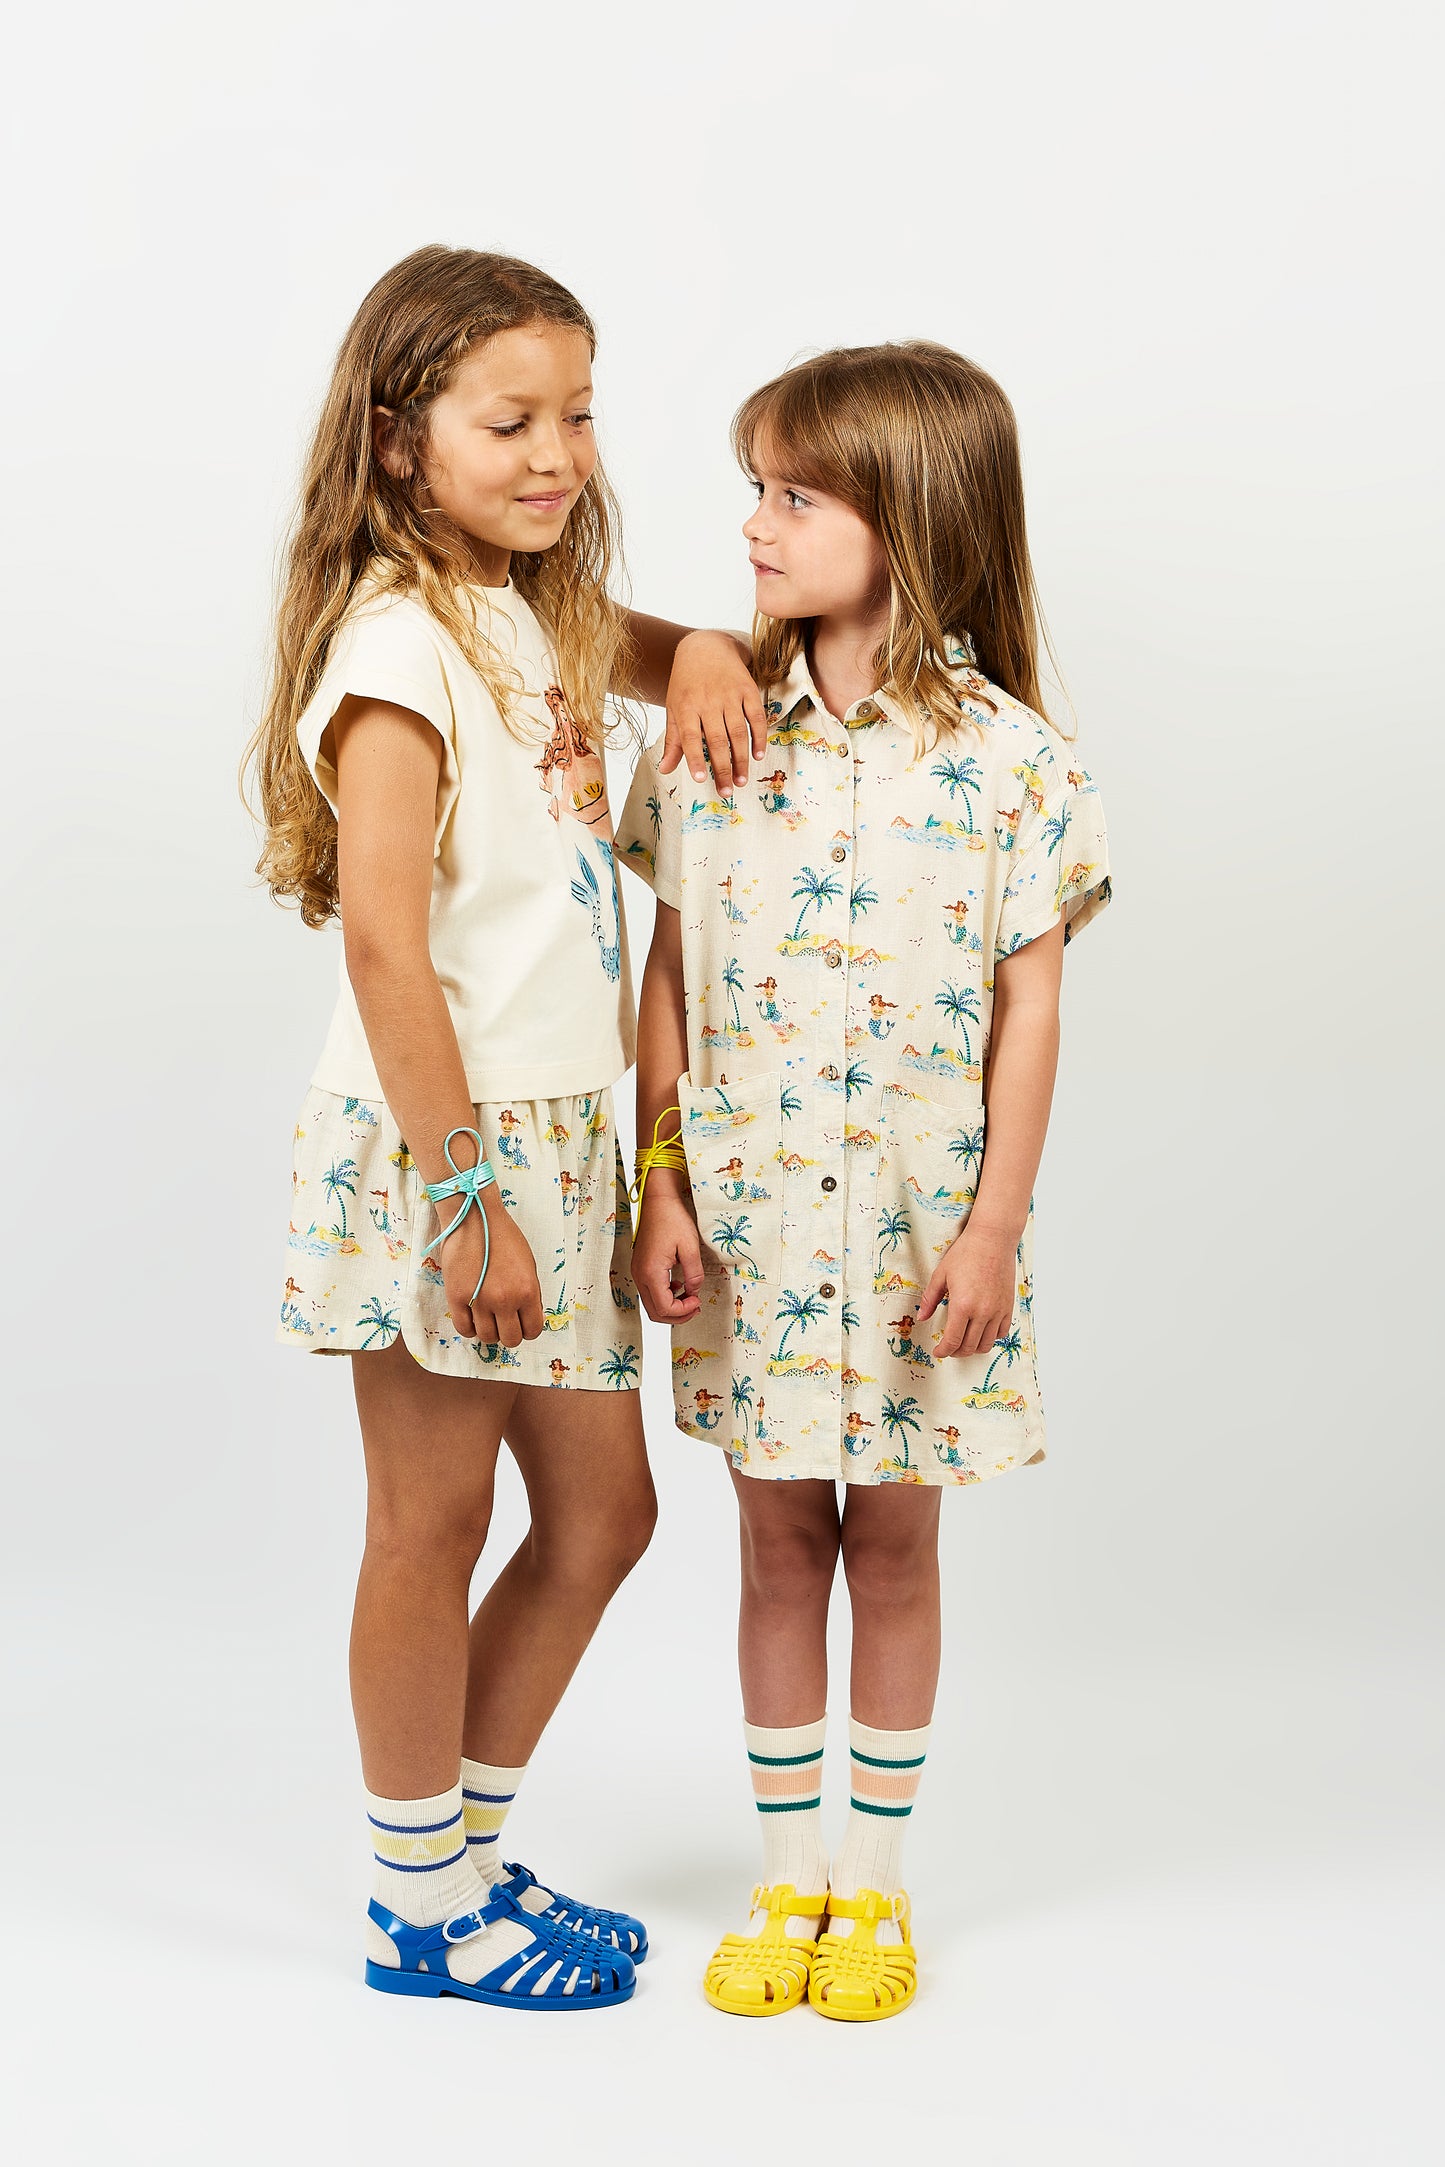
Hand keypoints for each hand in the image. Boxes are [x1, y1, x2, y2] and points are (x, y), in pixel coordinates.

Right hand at [438, 1199, 543, 1346]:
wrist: (475, 1218)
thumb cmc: (504, 1237)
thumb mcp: (528, 1265)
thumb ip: (529, 1293)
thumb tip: (527, 1317)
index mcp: (527, 1290)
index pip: (532, 1330)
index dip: (528, 1330)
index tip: (522, 1324)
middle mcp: (505, 1300)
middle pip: (510, 1339)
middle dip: (509, 1333)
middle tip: (504, 1322)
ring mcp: (479, 1300)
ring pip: (487, 1337)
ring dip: (489, 1331)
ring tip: (487, 1318)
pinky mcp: (456, 1297)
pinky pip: (464, 1329)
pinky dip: (470, 1328)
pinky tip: (472, 1318)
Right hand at [632, 1190, 704, 1321]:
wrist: (657, 1201)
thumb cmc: (672, 1218)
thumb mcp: (690, 1246)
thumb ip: (694, 1273)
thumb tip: (694, 1292)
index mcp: (651, 1272)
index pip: (664, 1308)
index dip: (683, 1311)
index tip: (698, 1302)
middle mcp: (640, 1275)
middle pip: (655, 1313)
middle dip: (677, 1315)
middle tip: (696, 1307)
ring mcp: (637, 1272)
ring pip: (651, 1305)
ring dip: (671, 1307)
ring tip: (690, 1299)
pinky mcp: (640, 1268)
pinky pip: (650, 1292)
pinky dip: (664, 1297)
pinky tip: (678, 1287)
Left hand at [658, 629, 767, 793]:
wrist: (706, 647)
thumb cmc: (686, 683)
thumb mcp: (674, 708)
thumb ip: (673, 741)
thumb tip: (665, 770)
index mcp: (686, 706)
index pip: (690, 737)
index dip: (695, 759)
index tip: (701, 779)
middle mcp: (708, 701)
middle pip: (717, 740)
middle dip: (722, 768)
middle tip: (727, 791)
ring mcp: (730, 694)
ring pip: (738, 732)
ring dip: (741, 759)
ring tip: (741, 780)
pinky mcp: (748, 689)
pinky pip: (756, 717)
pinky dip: (759, 737)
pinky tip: (758, 754)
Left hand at [917, 1221, 1016, 1359]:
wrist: (993, 1240)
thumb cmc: (966, 1253)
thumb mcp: (941, 1275)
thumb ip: (930, 1299)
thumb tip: (921, 1317)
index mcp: (962, 1305)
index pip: (952, 1341)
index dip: (943, 1351)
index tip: (938, 1352)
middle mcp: (982, 1312)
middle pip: (969, 1347)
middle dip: (956, 1352)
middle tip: (948, 1349)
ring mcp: (997, 1311)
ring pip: (986, 1344)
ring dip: (973, 1348)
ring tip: (964, 1343)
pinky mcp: (1008, 1307)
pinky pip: (1001, 1333)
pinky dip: (990, 1338)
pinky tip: (981, 1332)